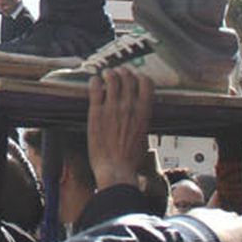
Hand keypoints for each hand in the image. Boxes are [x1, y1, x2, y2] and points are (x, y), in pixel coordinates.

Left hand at [87, 67, 152, 188]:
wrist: (115, 170)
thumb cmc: (130, 160)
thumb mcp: (144, 138)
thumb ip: (142, 123)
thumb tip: (140, 117)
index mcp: (143, 113)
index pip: (147, 83)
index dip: (141, 77)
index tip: (136, 78)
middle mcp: (129, 107)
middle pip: (128, 77)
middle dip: (123, 72)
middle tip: (118, 73)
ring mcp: (112, 108)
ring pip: (112, 78)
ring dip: (109, 73)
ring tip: (106, 74)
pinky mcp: (96, 112)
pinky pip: (95, 88)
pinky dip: (95, 81)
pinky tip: (94, 81)